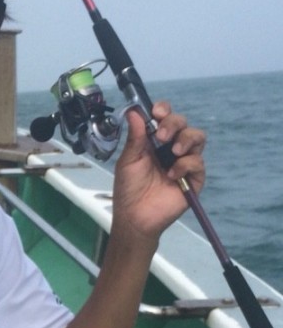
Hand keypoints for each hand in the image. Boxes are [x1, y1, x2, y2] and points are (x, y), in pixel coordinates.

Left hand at [111, 101, 205, 242]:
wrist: (135, 217)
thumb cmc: (129, 189)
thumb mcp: (128, 160)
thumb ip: (134, 137)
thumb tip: (133, 111)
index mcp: (154, 141)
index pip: (165, 116)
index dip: (164, 110)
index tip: (157, 112)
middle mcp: (171, 148)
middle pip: (183, 123)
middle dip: (174, 123)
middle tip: (162, 136)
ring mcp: (184, 162)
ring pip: (197, 137)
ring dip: (186, 139)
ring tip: (173, 152)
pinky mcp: (193, 178)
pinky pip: (198, 162)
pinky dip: (186, 165)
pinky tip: (172, 175)